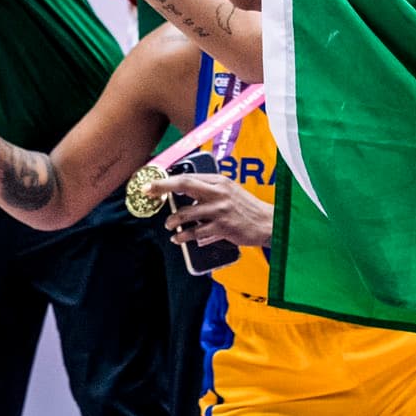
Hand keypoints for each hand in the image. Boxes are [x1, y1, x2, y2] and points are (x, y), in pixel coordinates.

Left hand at [148, 172, 274, 247]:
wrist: (267, 223)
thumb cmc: (246, 208)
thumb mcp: (230, 191)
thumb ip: (210, 190)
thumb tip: (185, 191)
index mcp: (219, 181)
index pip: (188, 177)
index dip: (167, 180)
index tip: (152, 183)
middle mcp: (219, 192)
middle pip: (185, 185)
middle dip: (163, 187)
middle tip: (149, 192)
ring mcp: (220, 210)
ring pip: (187, 213)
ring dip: (173, 220)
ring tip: (169, 225)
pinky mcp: (222, 227)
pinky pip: (196, 232)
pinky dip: (184, 236)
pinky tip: (178, 238)